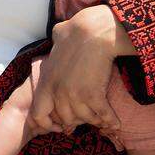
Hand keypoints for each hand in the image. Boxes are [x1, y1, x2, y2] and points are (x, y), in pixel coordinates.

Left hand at [29, 6, 133, 133]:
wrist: (94, 31)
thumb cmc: (77, 29)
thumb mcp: (58, 37)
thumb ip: (55, 42)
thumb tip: (58, 35)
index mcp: (47, 82)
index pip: (38, 115)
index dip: (48, 124)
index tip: (59, 125)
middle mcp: (58, 93)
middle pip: (65, 119)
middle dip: (76, 121)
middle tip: (86, 118)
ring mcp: (75, 96)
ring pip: (84, 119)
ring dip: (94, 120)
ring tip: (102, 121)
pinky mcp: (93, 95)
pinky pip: (102, 115)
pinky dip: (110, 120)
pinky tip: (116, 123)